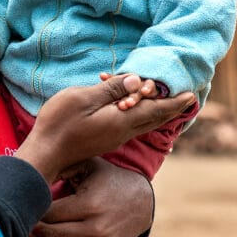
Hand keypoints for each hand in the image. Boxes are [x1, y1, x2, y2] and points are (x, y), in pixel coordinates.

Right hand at [15, 74, 196, 182]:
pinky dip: (140, 115)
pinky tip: (136, 111)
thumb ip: (111, 89)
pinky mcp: (103, 140)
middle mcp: (122, 132)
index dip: (173, 101)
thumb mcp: (84, 98)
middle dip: (171, 108)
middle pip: (153, 119)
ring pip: (142, 124)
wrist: (44, 156)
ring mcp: (112, 138)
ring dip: (156, 112)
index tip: (192, 95)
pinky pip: (130, 126)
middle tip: (188, 99)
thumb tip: (137, 80)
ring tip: (168, 104)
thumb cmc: (59, 124)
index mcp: (122, 121)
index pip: (155, 110)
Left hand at [29, 158, 153, 236]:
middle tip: (26, 223)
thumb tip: (33, 171)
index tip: (28, 208)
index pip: (49, 214)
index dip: (35, 212)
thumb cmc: (108, 181)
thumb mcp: (89, 166)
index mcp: (90, 204)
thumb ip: (63, 166)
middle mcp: (97, 229)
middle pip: (51, 234)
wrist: (142, 202)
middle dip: (34, 230)